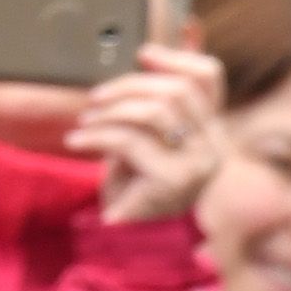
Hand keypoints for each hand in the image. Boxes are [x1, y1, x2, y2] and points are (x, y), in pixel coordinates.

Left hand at [61, 44, 224, 224]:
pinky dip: (97, 136)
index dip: (175, 57)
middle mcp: (213, 146)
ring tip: (86, 121)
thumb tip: (144, 57)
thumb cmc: (136, 182)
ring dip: (112, 110)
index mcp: (211, 130)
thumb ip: (155, 105)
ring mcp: (197, 165)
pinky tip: (78, 140)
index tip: (142, 54)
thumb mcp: (148, 135)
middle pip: (177, 89)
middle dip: (129, 85)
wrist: (131, 236)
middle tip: (96, 98)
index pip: (210, 77)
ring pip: (155, 111)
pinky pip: (131, 141)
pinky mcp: (172, 180)